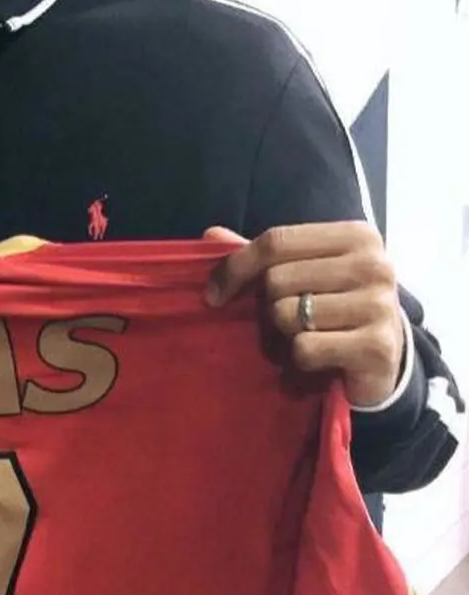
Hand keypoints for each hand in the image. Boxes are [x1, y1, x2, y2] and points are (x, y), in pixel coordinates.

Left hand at [204, 222, 405, 407]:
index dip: (236, 266)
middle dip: (268, 307)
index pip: (277, 240)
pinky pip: (305, 348)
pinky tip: (319, 359)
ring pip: (287, 315)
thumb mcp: (303, 274)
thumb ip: (262, 256)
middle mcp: (373, 265)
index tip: (213, 293)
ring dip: (284, 334)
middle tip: (285, 322)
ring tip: (307, 337)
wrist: (383, 358)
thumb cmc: (335, 309)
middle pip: (277, 279)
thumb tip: (210, 234)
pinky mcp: (377, 346)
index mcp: (356, 236)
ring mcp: (379, 305)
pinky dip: (299, 360)